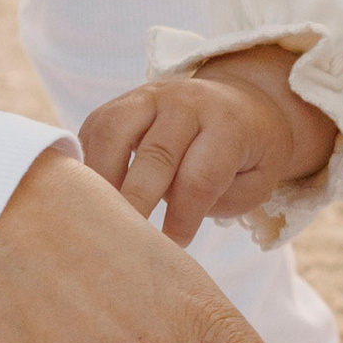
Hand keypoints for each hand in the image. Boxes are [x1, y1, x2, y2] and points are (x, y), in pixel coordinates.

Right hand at [79, 53, 326, 245]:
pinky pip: (97, 127)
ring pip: (114, 131)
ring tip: (99, 218)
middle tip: (124, 242)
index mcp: (228, 125)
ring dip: (101, 180)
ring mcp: (151, 96)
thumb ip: (218, 201)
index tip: (173, 246)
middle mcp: (187, 103)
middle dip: (137, 203)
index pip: (199, 177)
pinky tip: (90, 194)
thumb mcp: (254, 183)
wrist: (241, 104)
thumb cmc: (245, 157)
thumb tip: (168, 226)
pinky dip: (88, 162)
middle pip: (155, 155)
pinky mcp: (123, 101)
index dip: (183, 217)